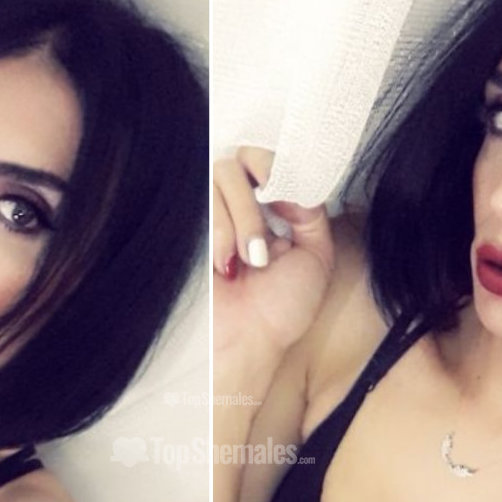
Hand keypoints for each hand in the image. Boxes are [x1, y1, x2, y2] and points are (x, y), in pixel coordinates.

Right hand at [212, 148, 333, 361]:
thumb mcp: (316, 254)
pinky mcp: (185, 225)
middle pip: (239, 161)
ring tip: (247, 263)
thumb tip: (291, 178)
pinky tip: (224, 264)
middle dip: (253, 205)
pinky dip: (219, 231)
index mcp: (268, 207)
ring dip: (239, 221)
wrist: (247, 343)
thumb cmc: (281, 309)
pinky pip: (200, 201)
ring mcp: (207, 213)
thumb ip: (310, 209)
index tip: (280, 199)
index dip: (271, 168)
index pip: (264, 158)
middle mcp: (236, 204)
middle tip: (260, 250)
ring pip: (219, 176)